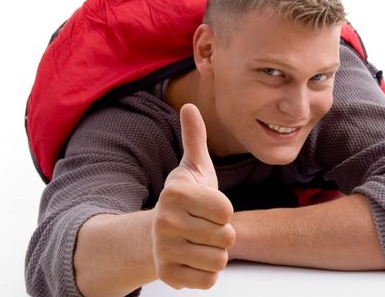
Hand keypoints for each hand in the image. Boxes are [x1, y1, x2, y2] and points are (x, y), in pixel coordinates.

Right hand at [152, 103, 235, 289]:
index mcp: (176, 193)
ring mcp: (164, 251)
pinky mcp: (168, 275)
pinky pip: (209, 280)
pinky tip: (193, 257)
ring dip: (215, 252)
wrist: (157, 232)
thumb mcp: (193, 168)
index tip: (209, 206)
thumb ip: (195, 138)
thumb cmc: (186, 198)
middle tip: (204, 226)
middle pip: (226, 237)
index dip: (224, 210)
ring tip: (198, 241)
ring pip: (219, 260)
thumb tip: (190, 106)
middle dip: (221, 233)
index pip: (227, 210)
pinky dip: (206, 272)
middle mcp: (166, 222)